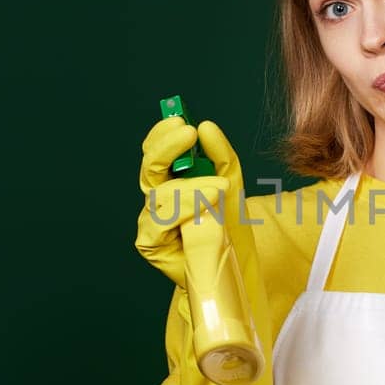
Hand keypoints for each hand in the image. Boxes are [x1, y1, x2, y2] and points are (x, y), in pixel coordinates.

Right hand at [135, 117, 236, 288]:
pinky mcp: (151, 242)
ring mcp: (151, 219)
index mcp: (170, 178)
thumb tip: (207, 127)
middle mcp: (156, 196)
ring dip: (191, 187)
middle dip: (167, 147)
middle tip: (188, 133)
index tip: (179, 118)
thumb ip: (220, 155)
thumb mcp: (231, 182)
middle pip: (150, 166)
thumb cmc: (228, 224)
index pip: (155, 150)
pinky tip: (207, 206)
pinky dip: (184, 210)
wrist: (234, 267)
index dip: (163, 133)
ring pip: (161, 194)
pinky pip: (161, 221)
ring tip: (220, 187)